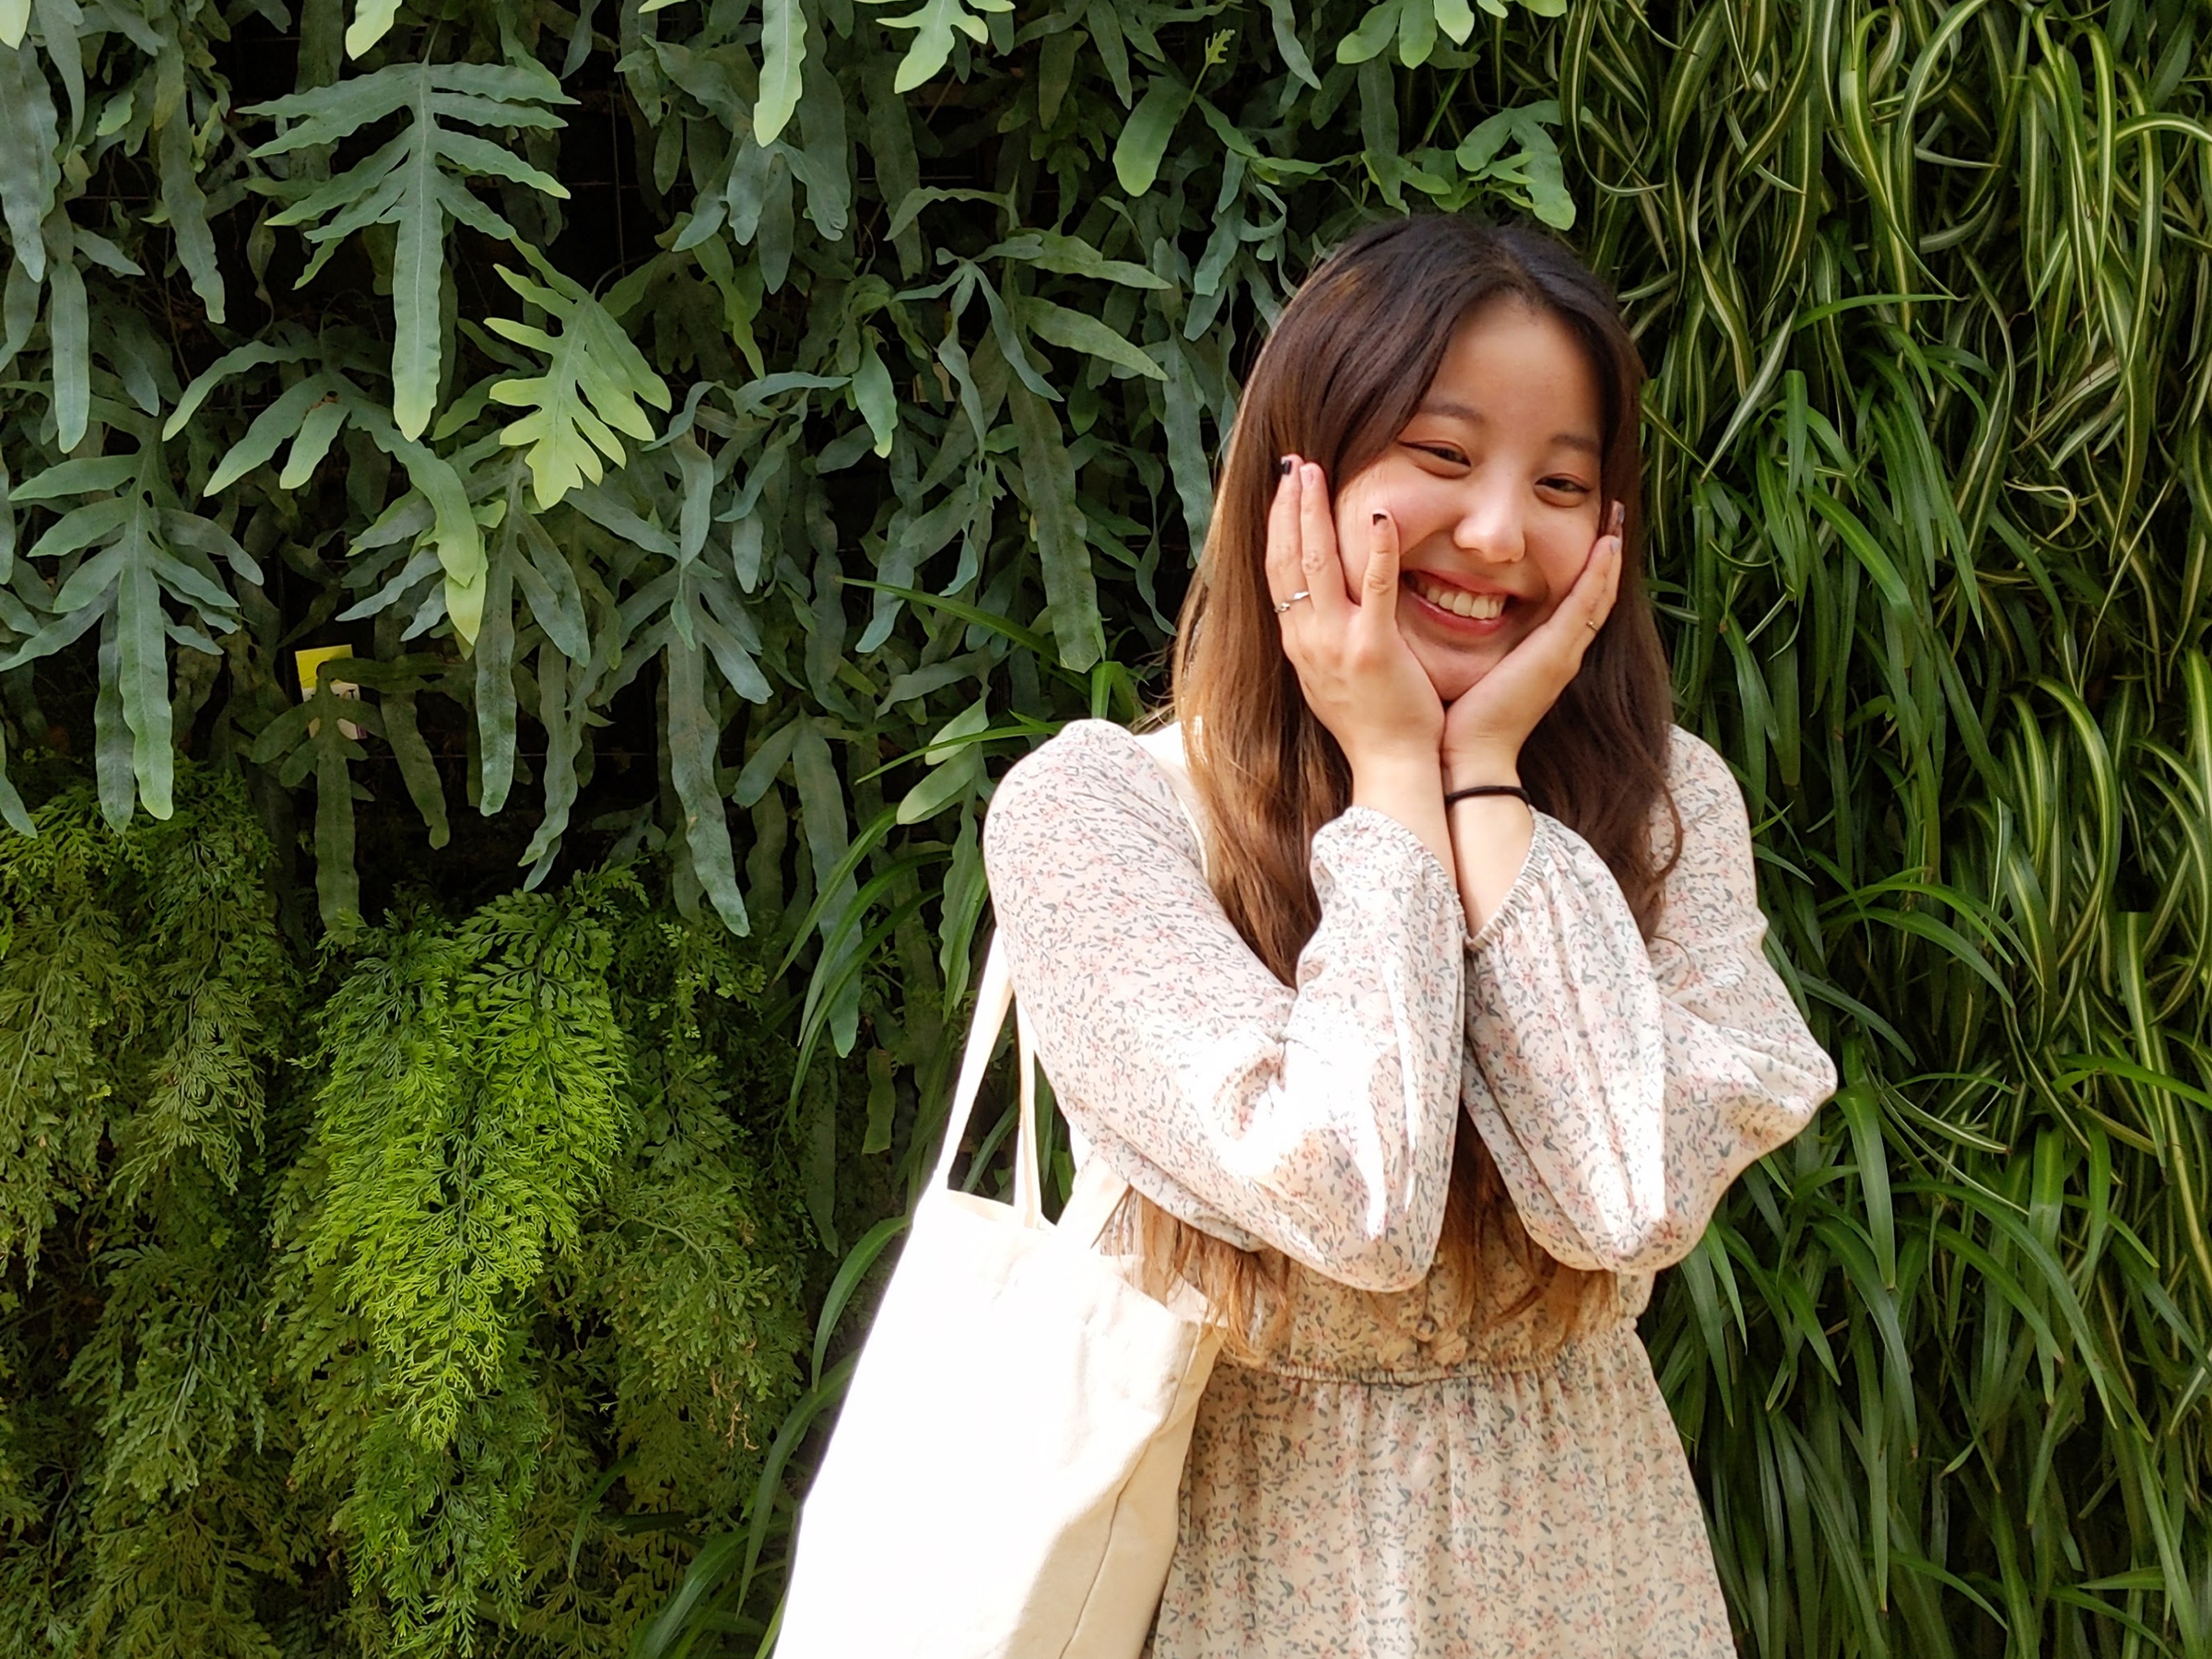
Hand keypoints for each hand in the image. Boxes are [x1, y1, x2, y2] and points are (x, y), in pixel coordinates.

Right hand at [1266, 458, 1443, 778]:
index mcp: (1297, 643)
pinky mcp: (1374, 649)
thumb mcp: (1328, 678)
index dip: (1276, 527)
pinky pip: (1373, 589)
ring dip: (1314, 513)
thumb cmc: (1369, 724)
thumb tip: (1314, 609)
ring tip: (1316, 473)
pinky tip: (1379, 515)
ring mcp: (1336, 643)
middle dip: (1287, 506)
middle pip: (1287, 559)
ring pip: (1316, 565)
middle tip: (1293, 464)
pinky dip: (1374, 550)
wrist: (1389, 766)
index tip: (1281, 490)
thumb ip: (1320, 639)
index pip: (1277, 572)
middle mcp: (1306, 639)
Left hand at [1441, 501, 1623, 785]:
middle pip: (1597, 596)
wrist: (1470, 758)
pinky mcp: (1555, 655)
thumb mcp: (1476, 672)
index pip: (1575, 605)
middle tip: (1615, 515)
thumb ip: (1478, 648)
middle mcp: (1563, 654)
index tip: (1592, 535)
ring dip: (1611, 557)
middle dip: (1607, 557)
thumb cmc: (1463, 721)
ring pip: (1599, 596)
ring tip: (1618, 520)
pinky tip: (1607, 546)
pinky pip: (1585, 606)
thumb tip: (1456, 617)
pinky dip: (1599, 575)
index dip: (1587, 571)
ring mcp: (1564, 654)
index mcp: (1546, 658)